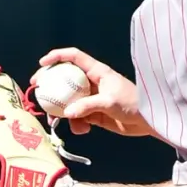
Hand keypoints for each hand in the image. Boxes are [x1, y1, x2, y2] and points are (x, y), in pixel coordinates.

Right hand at [32, 47, 152, 137]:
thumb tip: (66, 113)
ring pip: (68, 101)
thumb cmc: (134, 103)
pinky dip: (76, 124)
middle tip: (37, 92)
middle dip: (50, 86)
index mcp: (97, 72)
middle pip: (65, 79)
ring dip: (61, 111)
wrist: (149, 121)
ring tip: (56, 122)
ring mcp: (92, 99)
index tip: (42, 64)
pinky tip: (83, 130)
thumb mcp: (109, 101)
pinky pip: (77, 117)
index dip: (57, 56)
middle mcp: (92, 83)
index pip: (74, 57)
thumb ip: (87, 106)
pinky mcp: (94, 114)